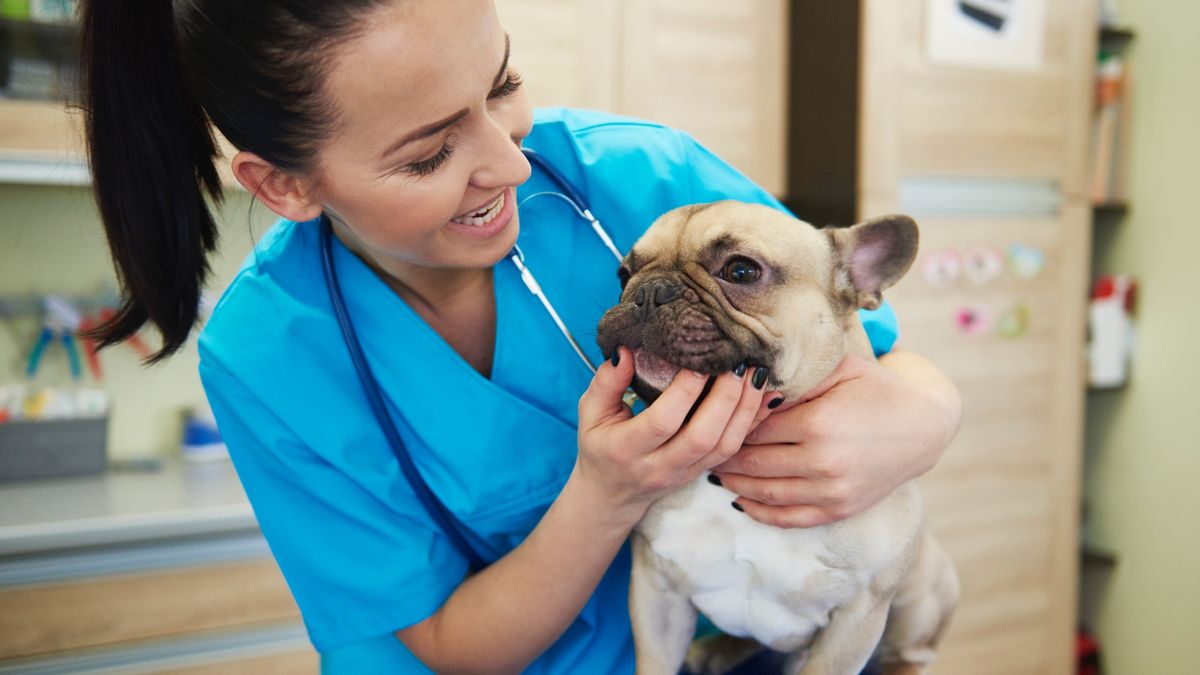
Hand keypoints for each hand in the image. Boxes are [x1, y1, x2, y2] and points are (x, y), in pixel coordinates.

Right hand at [573, 347, 768, 521]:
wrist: (612, 494)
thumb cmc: (601, 445)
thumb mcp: (591, 412)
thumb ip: (606, 381)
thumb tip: (626, 349)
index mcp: (626, 449)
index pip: (663, 420)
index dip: (686, 389)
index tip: (700, 357)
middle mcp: (658, 466)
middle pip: (702, 435)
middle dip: (725, 396)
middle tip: (737, 361)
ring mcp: (684, 473)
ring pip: (725, 446)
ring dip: (745, 408)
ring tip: (755, 372)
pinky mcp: (702, 473)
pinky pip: (734, 450)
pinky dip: (753, 422)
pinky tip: (764, 395)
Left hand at [712, 352, 960, 527]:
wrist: (923, 427)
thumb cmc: (874, 389)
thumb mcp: (837, 369)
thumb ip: (793, 376)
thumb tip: (747, 382)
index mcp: (817, 422)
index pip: (753, 427)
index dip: (730, 423)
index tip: (712, 418)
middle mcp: (823, 461)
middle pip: (753, 462)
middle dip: (724, 455)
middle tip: (703, 447)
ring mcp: (832, 491)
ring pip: (764, 492)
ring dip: (734, 483)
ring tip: (714, 471)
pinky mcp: (839, 509)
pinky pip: (789, 517)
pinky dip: (759, 512)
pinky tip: (740, 501)